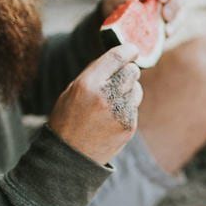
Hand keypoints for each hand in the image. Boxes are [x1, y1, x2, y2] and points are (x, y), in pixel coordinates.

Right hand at [49, 44, 143, 164]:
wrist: (70, 156)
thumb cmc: (68, 119)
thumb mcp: (72, 91)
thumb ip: (95, 74)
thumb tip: (118, 57)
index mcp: (88, 84)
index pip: (117, 57)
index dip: (128, 50)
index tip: (133, 49)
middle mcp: (106, 96)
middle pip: (132, 71)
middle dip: (129, 70)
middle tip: (121, 76)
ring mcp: (120, 112)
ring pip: (137, 88)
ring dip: (129, 90)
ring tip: (112, 100)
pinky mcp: (129, 126)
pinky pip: (135, 106)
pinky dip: (127, 107)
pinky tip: (112, 116)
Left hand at [100, 0, 190, 36]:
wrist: (120, 19)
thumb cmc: (118, 3)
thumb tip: (134, 2)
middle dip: (177, 2)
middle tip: (166, 16)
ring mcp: (174, 3)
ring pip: (184, 7)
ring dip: (177, 19)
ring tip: (166, 31)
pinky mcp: (175, 19)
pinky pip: (180, 23)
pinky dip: (174, 28)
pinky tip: (165, 36)